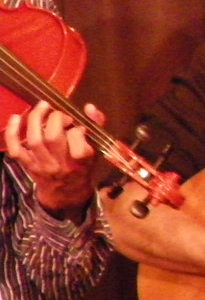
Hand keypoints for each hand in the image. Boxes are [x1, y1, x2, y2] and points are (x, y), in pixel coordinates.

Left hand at [4, 100, 100, 219]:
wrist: (66, 192)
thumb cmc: (83, 166)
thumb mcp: (96, 148)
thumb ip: (96, 125)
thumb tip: (89, 107)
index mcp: (81, 161)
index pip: (78, 141)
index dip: (77, 129)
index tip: (78, 126)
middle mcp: (61, 164)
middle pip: (52, 137)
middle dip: (55, 118)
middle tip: (59, 114)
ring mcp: (42, 165)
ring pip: (34, 140)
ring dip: (35, 119)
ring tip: (41, 107)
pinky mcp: (28, 166)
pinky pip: (16, 149)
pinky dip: (12, 133)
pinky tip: (15, 118)